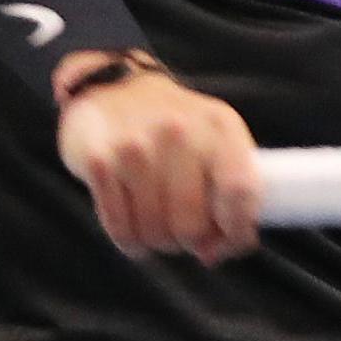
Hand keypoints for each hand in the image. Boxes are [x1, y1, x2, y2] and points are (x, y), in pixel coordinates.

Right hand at [52, 54, 261, 264]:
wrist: (110, 87)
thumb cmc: (173, 126)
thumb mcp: (213, 139)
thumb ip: (226, 190)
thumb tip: (215, 252)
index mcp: (219, 126)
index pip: (240, 191)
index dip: (237, 230)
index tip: (229, 242)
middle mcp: (179, 132)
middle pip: (192, 224)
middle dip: (190, 243)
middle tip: (185, 236)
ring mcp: (136, 147)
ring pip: (155, 232)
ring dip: (158, 243)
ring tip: (158, 227)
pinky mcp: (99, 162)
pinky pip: (120, 228)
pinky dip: (130, 241)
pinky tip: (134, 230)